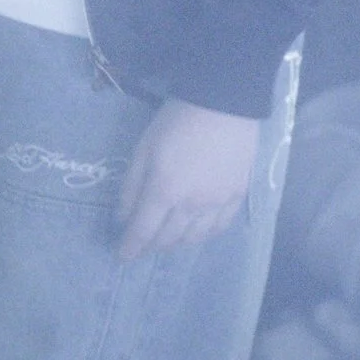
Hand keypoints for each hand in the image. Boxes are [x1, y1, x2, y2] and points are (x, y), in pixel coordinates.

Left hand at [117, 97, 259, 257]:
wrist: (224, 102)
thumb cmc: (176, 121)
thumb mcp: (143, 149)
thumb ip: (131, 186)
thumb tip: (122, 217)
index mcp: (164, 191)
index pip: (143, 230)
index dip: (131, 247)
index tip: (122, 256)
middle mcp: (191, 205)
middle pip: (168, 238)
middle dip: (152, 246)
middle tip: (143, 247)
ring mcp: (217, 203)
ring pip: (195, 238)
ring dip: (177, 244)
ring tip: (168, 242)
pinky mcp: (237, 196)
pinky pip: (220, 227)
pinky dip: (205, 235)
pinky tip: (198, 232)